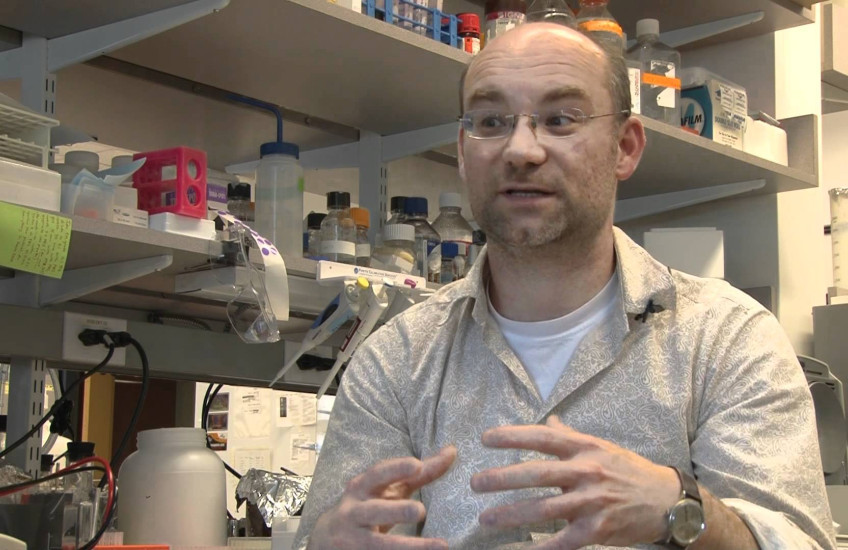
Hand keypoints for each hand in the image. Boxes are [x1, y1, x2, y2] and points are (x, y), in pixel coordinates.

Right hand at [308, 446, 456, 549]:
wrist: (328, 535)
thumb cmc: (368, 504)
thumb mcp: (389, 488)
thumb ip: (420, 473)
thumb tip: (452, 451)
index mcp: (362, 487)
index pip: (377, 474)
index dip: (396, 468)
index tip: (416, 465)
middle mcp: (355, 511)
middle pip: (374, 510)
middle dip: (396, 510)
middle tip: (420, 511)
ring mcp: (354, 538)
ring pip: (378, 544)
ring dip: (406, 546)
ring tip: (438, 546)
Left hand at [470, 417, 679, 548]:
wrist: (668, 501)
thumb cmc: (629, 471)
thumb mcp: (602, 447)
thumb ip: (571, 437)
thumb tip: (550, 422)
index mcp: (585, 448)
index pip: (543, 438)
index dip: (513, 436)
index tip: (485, 438)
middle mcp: (587, 472)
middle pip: (537, 474)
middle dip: (502, 479)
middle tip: (475, 483)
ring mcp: (593, 503)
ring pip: (544, 509)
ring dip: (511, 514)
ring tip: (486, 518)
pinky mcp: (598, 531)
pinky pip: (562, 542)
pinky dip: (539, 549)